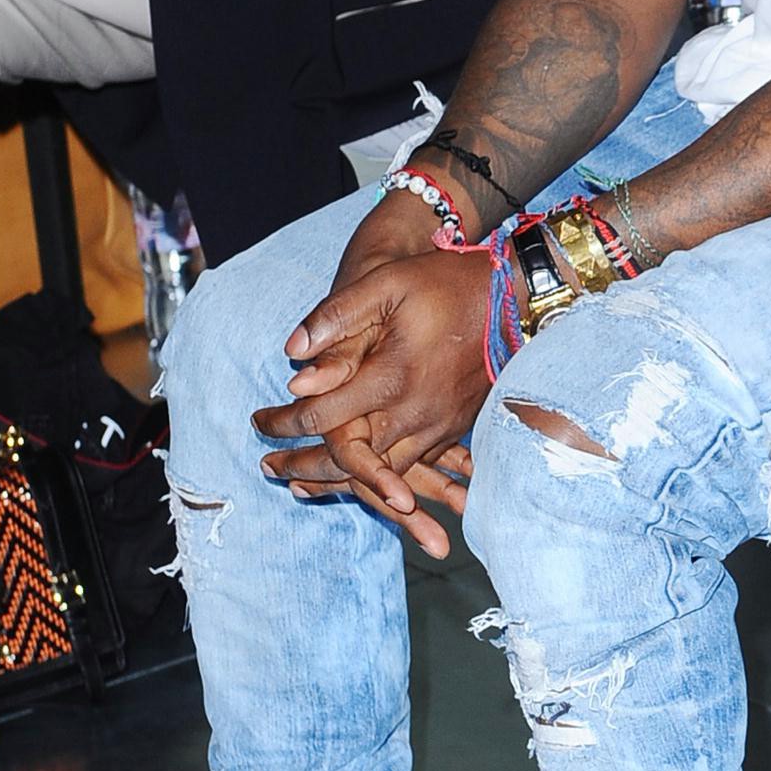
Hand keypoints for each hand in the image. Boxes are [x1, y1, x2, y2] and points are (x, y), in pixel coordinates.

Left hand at [254, 244, 497, 557]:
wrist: (515, 298)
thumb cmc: (447, 284)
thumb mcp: (387, 284)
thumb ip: (336, 316)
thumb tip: (291, 354)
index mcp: (392, 377)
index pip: (322, 415)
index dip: (282, 423)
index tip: (256, 422)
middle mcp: (415, 413)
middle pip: (347, 459)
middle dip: (303, 467)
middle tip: (266, 469)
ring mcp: (438, 426)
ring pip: (380, 474)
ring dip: (339, 483)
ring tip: (300, 486)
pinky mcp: (454, 430)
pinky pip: (412, 468)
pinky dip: (380, 481)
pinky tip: (358, 484)